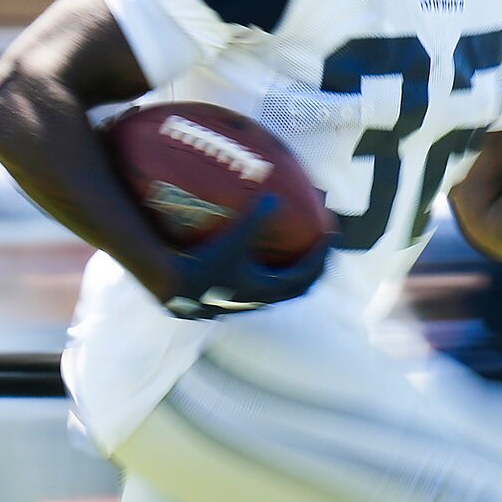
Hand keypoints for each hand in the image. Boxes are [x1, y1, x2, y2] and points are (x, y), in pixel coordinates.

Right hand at [155, 196, 328, 319]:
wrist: (171, 284)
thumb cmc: (205, 262)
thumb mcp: (234, 237)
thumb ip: (256, 217)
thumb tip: (274, 197)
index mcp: (266, 288)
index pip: (304, 274)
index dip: (321, 255)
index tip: (330, 237)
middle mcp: (257, 301)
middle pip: (295, 290)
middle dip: (311, 270)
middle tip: (320, 253)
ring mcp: (238, 305)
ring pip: (273, 295)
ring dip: (286, 279)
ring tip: (290, 262)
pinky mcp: (219, 304)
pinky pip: (251, 294)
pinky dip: (261, 282)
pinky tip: (250, 271)